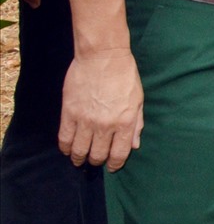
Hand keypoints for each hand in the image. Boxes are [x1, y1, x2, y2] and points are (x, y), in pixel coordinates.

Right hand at [59, 49, 143, 169]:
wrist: (103, 56)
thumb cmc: (125, 75)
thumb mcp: (138, 98)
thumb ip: (136, 123)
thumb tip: (135, 145)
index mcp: (125, 122)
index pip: (119, 154)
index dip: (115, 164)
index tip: (112, 167)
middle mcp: (105, 125)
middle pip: (97, 155)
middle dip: (97, 161)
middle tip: (95, 160)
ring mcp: (85, 120)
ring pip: (79, 150)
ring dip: (79, 158)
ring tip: (80, 159)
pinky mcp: (69, 114)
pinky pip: (64, 139)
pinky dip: (66, 147)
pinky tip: (69, 148)